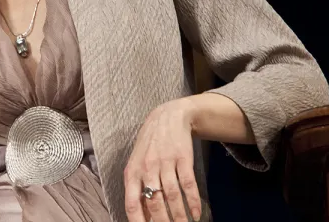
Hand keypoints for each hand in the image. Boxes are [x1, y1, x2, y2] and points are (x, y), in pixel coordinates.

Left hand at [124, 99, 201, 221]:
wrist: (167, 117)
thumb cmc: (149, 145)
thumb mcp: (137, 163)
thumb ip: (138, 187)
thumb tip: (143, 215)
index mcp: (133, 172)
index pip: (132, 203)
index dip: (138, 221)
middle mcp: (147, 168)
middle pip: (154, 203)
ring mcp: (165, 163)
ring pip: (172, 196)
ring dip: (180, 216)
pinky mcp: (182, 158)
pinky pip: (188, 184)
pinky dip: (193, 201)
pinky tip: (196, 213)